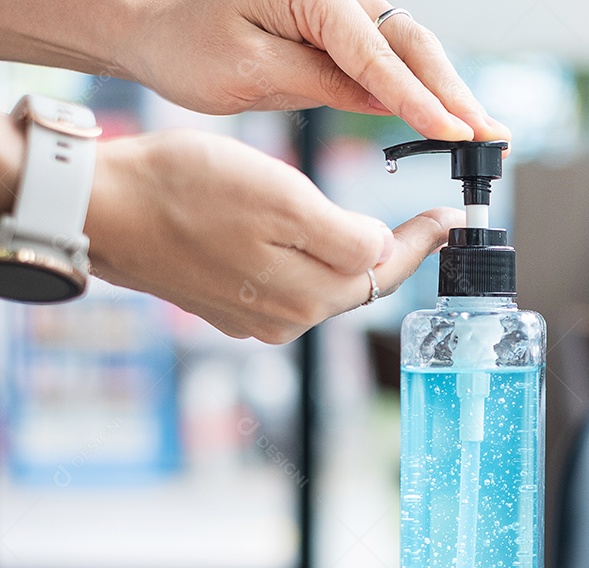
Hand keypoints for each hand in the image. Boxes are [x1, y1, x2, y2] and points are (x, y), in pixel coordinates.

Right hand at [85, 128, 460, 343]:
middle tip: (425, 224)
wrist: (104, 211)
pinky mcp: (229, 308)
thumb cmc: (186, 192)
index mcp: (309, 296)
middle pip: (359, 284)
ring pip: (326, 288)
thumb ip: (343, 237)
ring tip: (370, 229)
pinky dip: (310, 265)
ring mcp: (256, 319)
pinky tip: (309, 245)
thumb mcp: (283, 201)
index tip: (450, 220)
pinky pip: (289, 288)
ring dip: (350, 260)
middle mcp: (288, 319)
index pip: (385, 269)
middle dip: (394, 253)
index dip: (422, 240)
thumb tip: (380, 251)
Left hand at [123, 0, 508, 142]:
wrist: (160, 29)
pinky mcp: (343, 32)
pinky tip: (448, 119)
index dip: (417, 98)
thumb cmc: (190, 45)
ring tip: (484, 132)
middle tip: (492, 134)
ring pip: (411, 50)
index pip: (375, 53)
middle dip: (454, 93)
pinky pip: (391, 60)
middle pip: (411, 43)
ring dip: (448, 93)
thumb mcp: (251, 69)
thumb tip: (386, 101)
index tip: (453, 133)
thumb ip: (323, 80)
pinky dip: (421, 91)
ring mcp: (345, 10)